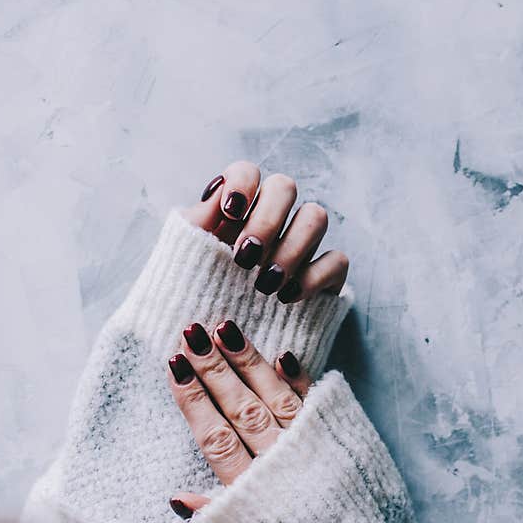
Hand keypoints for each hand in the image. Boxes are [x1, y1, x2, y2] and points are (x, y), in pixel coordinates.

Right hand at [166, 319, 311, 518]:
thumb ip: (213, 509)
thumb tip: (176, 498)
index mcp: (249, 486)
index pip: (214, 436)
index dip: (192, 401)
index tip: (174, 365)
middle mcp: (278, 460)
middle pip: (240, 409)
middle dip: (213, 369)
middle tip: (190, 332)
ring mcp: (309, 444)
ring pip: (273, 398)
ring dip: (247, 362)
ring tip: (224, 328)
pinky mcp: (336, 434)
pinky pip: (315, 403)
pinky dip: (299, 379)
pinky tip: (282, 354)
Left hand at [183, 161, 348, 302]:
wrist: (215, 351)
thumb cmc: (195, 298)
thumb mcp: (186, 262)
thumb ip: (197, 224)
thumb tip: (218, 190)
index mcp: (235, 211)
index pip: (247, 171)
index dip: (243, 182)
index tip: (230, 212)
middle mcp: (272, 220)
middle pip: (285, 186)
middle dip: (267, 219)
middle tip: (245, 258)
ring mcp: (301, 246)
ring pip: (316, 216)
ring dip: (292, 247)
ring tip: (265, 284)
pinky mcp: (324, 276)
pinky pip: (337, 260)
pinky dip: (314, 277)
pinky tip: (287, 298)